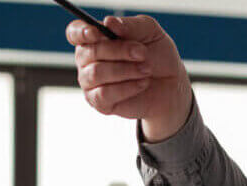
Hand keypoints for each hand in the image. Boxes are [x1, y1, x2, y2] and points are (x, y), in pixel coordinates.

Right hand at [66, 15, 192, 141]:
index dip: (82, 32)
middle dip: (119, 51)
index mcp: (95, 38)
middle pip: (89, 52)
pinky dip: (127, 87)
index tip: (98, 33)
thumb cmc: (157, 56)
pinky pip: (104, 94)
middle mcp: (87, 59)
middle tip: (142, 53)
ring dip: (126, 70)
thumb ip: (130, 25)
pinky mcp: (99, 102)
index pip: (75, 32)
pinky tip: (142, 83)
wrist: (171, 84)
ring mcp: (90, 82)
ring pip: (96, 73)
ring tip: (146, 70)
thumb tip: (109, 22)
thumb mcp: (150, 32)